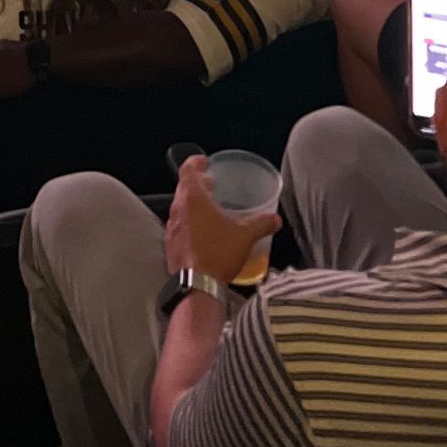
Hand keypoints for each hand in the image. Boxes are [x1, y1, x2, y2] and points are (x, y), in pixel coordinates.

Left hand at [163, 156, 277, 284]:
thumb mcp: (245, 236)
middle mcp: (178, 209)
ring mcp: (171, 227)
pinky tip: (203, 233)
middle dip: (198, 183)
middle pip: (184, 187)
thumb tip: (275, 218)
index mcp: (192, 198)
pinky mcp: (170, 244)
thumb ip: (261, 224)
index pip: (187, 170)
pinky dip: (190, 222)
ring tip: (210, 209)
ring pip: (180, 206)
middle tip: (212, 184)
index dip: (195, 162)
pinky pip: (179, 225)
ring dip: (193, 204)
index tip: (204, 161)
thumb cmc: (218, 253)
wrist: (197, 285)